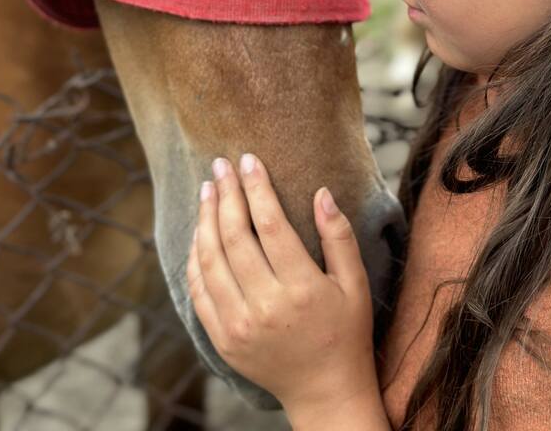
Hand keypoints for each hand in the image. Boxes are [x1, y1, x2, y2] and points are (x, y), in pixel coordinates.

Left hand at [187, 154, 386, 426]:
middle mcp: (265, 307)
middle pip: (234, 237)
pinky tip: (200, 231)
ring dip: (205, 220)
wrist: (324, 391)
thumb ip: (339, 237)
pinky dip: (195, 256)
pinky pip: (199, 290)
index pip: (269, 224)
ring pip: (210, 260)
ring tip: (207, 189)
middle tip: (220, 165)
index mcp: (301, 289)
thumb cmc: (346, 331)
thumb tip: (321, 192)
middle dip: (225, 195)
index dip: (256, 188)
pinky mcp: (222, 339)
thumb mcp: (355, 283)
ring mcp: (238, 326)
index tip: (248, 160)